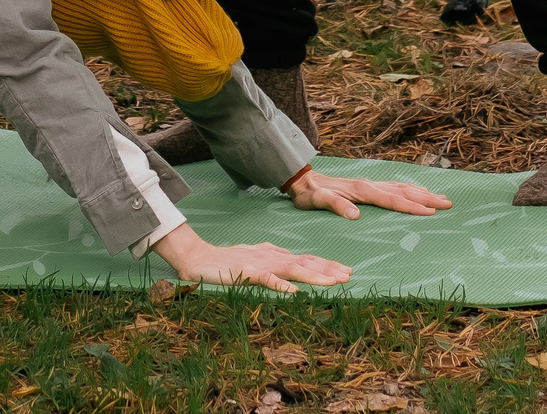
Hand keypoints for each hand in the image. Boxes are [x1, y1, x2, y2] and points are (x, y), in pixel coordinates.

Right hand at [150, 224, 351, 294]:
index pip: (305, 259)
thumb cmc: (225, 261)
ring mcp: (260, 264)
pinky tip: (294, 291)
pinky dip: (281, 285)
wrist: (197, 258)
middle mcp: (271, 256)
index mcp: (274, 254)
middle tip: (350, 275)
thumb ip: (273, 261)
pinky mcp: (246, 272)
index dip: (326, 265)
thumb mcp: (254, 259)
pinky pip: (266, 280)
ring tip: (334, 282)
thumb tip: (291, 268)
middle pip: (305, 263)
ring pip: (293, 269)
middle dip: (329, 269)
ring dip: (315, 276)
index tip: (345, 271)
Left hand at [284, 168, 452, 220]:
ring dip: (422, 193)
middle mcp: (370, 184)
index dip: (411, 206)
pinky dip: (410, 190)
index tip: (430, 212)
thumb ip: (336, 206)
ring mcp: (370, 184)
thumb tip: (355, 215)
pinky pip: (394, 187)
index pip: (392, 200)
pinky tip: (417, 192)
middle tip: (448, 204)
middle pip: (403, 191)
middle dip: (426, 198)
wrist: (302, 179)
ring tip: (441, 198)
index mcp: (362, 190)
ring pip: (402, 188)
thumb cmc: (310, 194)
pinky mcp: (368, 186)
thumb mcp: (318, 201)